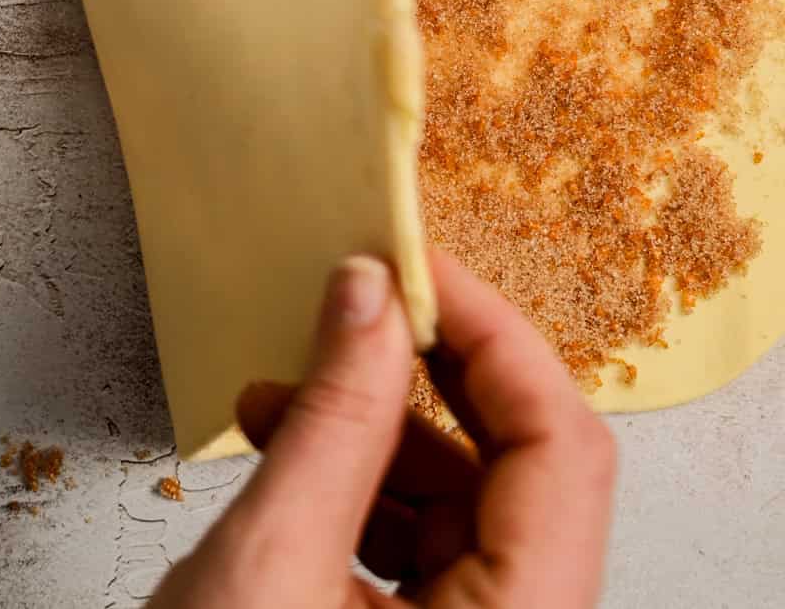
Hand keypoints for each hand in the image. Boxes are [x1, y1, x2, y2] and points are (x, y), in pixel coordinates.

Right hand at [152, 249, 615, 607]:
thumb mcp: (269, 567)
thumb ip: (332, 419)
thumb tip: (369, 294)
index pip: (564, 447)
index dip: (496, 337)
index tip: (418, 266)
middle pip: (522, 469)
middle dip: (430, 373)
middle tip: (363, 298)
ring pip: (468, 502)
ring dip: (377, 425)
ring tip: (286, 384)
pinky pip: (424, 544)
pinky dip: (358, 481)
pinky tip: (282, 440)